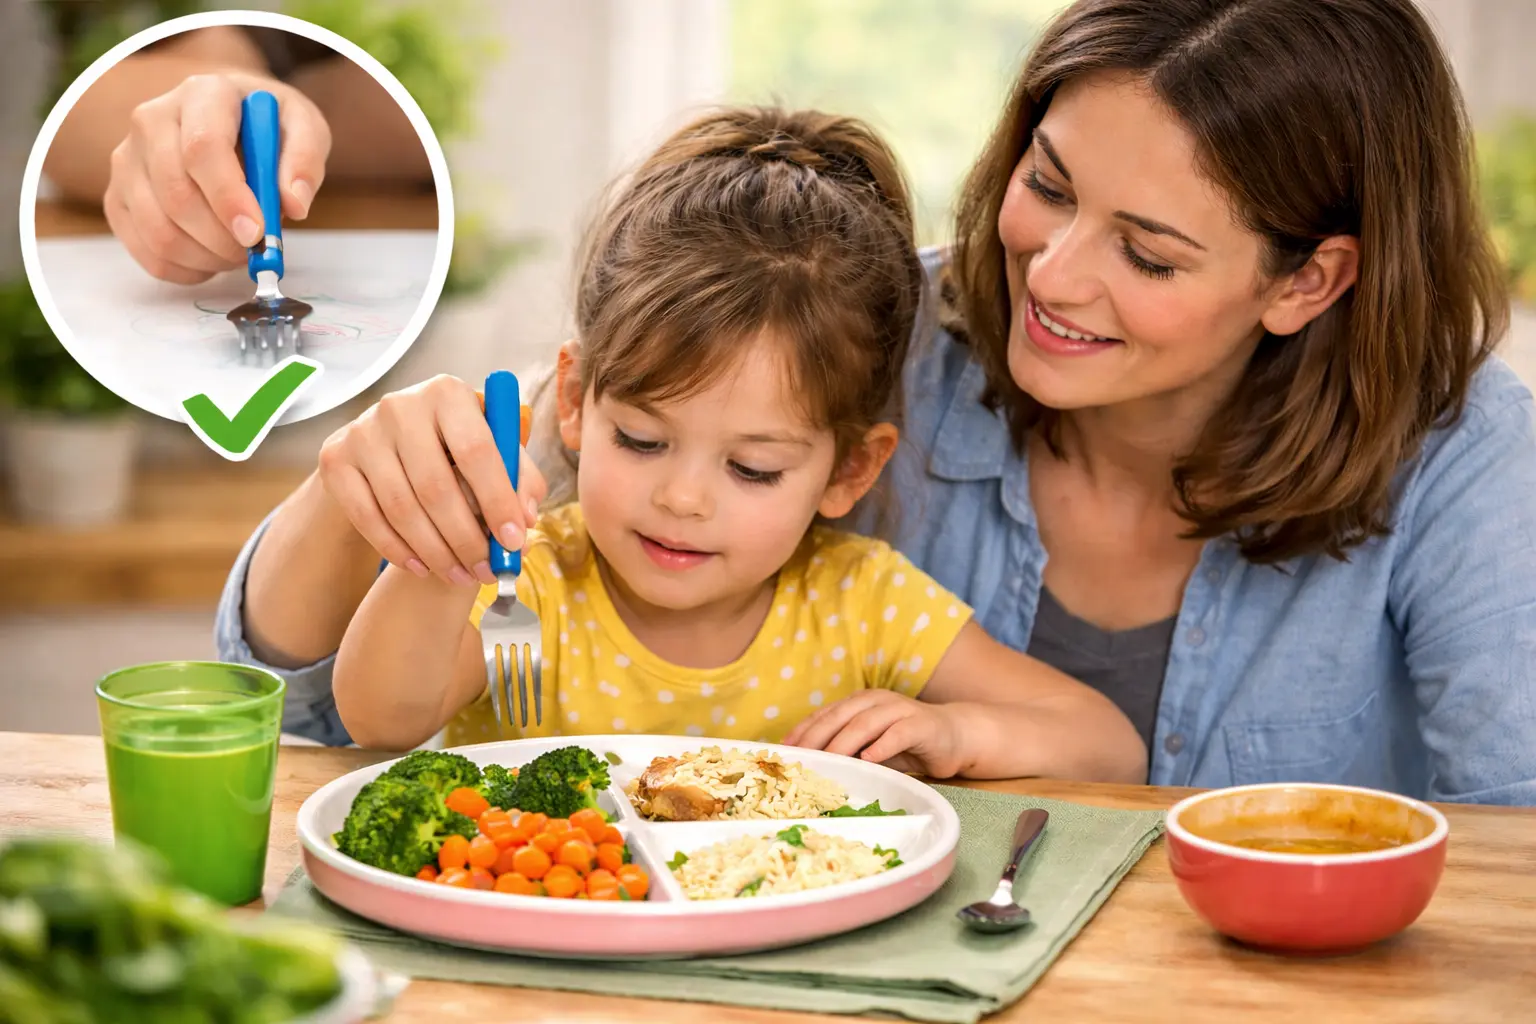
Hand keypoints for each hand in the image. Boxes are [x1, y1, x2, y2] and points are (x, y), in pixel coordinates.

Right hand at [104, 72, 330, 283]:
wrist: (231, 119)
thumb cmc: (267, 125)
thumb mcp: (303, 126)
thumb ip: (305, 159)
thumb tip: (293, 204)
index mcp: (201, 95)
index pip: (202, 149)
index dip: (229, 199)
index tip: (258, 233)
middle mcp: (152, 121)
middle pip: (177, 195)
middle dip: (223, 238)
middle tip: (257, 249)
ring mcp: (128, 160)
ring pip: (158, 229)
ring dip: (207, 257)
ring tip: (238, 252)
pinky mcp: (118, 196)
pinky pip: (146, 250)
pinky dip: (185, 268)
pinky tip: (212, 258)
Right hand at [317, 375, 548, 586]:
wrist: (383, 443)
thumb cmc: (450, 447)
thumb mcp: (490, 449)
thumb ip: (518, 477)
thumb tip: (525, 517)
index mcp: (448, 393)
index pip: (477, 450)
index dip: (497, 500)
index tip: (514, 541)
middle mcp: (400, 406)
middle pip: (436, 486)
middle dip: (466, 539)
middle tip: (486, 570)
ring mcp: (362, 431)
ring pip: (401, 507)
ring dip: (436, 552)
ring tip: (460, 575)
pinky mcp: (335, 459)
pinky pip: (368, 517)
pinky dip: (398, 550)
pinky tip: (423, 567)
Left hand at [782, 691, 966, 778]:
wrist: (955, 736)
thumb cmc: (907, 743)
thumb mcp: (872, 745)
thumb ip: (847, 749)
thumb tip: (812, 765)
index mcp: (861, 703)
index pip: (826, 714)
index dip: (804, 730)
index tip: (785, 749)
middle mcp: (877, 701)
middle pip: (841, 717)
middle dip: (818, 737)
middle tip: (802, 758)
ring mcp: (900, 709)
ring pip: (866, 723)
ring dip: (845, 742)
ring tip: (828, 760)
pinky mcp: (921, 724)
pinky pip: (899, 733)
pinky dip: (882, 745)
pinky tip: (869, 758)